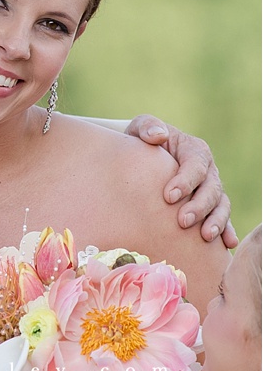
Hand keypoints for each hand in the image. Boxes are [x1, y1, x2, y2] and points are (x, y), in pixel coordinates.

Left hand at [126, 115, 237, 248]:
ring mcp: (211, 189)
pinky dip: (226, 230)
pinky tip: (228, 244)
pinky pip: (223, 219)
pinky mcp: (210, 207)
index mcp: (194, 150)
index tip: (168, 196)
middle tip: (182, 221)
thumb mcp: (141, 128)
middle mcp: (207, 170)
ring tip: (205, 236)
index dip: (185, 181)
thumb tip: (157, 135)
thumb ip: (148, 127)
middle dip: (199, 206)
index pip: (195, 166)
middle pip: (211, 189)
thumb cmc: (142, 141)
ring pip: (221, 205)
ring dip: (216, 221)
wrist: (143, 156)